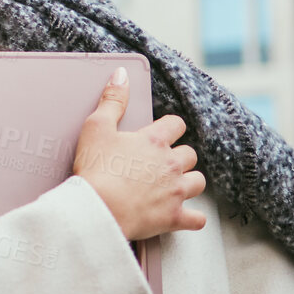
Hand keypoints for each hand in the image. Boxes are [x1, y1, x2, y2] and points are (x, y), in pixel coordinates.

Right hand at [72, 66, 206, 241]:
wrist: (97, 209)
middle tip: (163, 163)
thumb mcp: (97, 127)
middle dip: (179, 157)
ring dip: (189, 182)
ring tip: (175, 186)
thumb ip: (112, 99)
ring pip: (198, 182)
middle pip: (190, 154)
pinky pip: (197, 219)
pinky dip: (193, 218)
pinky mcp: (174, 217)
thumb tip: (121, 75)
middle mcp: (171, 163)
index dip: (170, 128)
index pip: (176, 124)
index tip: (163, 134)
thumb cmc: (95, 169)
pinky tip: (187, 216)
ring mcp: (175, 191)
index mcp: (154, 140)